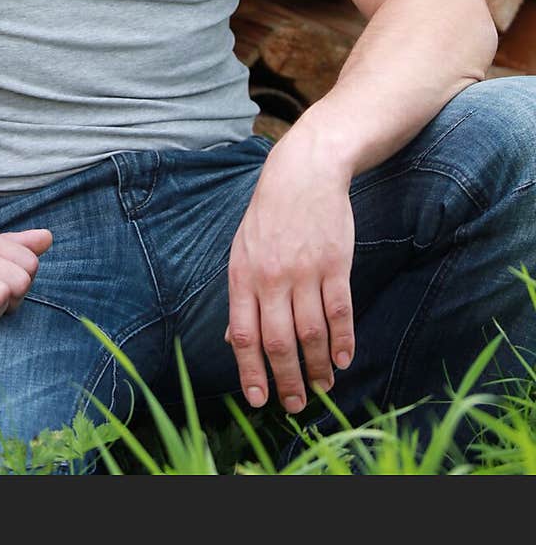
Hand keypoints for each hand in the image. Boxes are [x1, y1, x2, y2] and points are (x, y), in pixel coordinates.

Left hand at [225, 138, 354, 414]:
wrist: (303, 173)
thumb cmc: (269, 216)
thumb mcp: (242, 250)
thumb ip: (242, 296)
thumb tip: (235, 343)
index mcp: (243, 275)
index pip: (243, 334)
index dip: (250, 371)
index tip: (258, 399)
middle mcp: (272, 277)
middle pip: (279, 342)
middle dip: (287, 380)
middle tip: (295, 404)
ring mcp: (305, 271)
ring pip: (312, 333)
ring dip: (318, 366)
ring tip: (322, 386)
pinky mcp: (334, 264)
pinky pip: (339, 311)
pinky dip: (343, 341)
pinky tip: (343, 359)